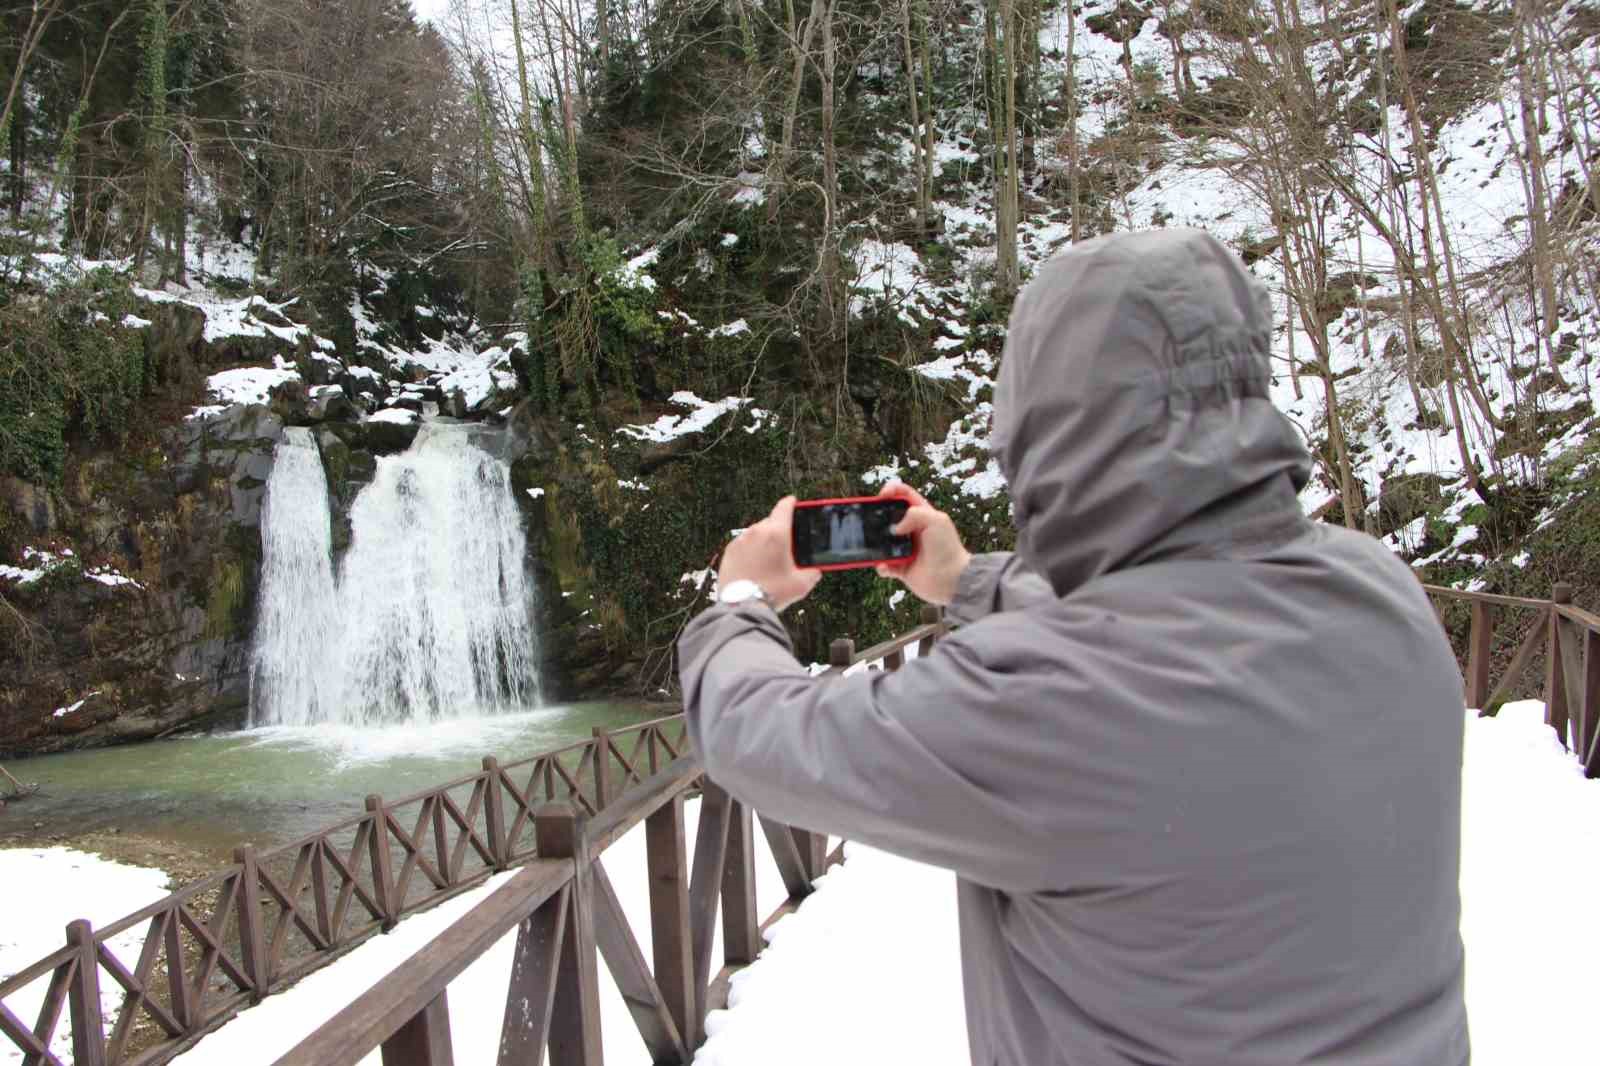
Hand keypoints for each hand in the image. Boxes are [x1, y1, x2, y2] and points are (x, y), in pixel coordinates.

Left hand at [718, 496, 821, 610]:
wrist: (742, 606)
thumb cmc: (773, 593)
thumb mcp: (801, 584)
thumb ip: (813, 572)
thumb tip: (816, 570)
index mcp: (777, 533)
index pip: (784, 507)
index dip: (791, 503)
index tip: (793, 502)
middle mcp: (757, 532)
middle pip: (771, 522)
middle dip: (779, 530)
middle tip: (785, 545)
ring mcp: (740, 541)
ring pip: (756, 534)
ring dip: (763, 541)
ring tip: (769, 560)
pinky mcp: (729, 552)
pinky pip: (743, 545)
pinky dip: (750, 551)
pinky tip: (755, 566)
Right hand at [873, 481, 971, 605]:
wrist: (952, 579)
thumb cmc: (948, 548)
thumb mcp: (936, 520)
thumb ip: (914, 514)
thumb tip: (894, 528)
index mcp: (922, 515)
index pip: (904, 495)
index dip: (892, 490)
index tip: (882, 495)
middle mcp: (912, 530)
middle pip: (889, 517)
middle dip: (877, 517)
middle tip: (870, 520)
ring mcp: (905, 549)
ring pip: (882, 542)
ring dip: (875, 544)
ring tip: (874, 545)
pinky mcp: (901, 568)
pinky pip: (884, 565)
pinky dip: (881, 566)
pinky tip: (884, 566)